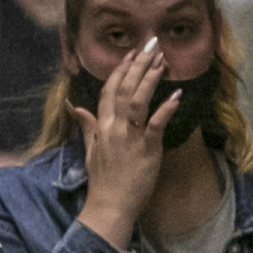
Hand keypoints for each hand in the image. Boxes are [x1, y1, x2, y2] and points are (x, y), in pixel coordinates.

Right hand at [76, 39, 178, 249]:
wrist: (110, 206)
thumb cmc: (103, 181)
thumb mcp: (91, 150)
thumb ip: (87, 126)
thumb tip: (76, 107)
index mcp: (102, 126)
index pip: (108, 91)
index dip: (120, 70)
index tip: (130, 54)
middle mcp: (114, 127)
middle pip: (124, 89)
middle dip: (138, 65)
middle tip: (151, 45)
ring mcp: (130, 137)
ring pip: (138, 100)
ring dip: (150, 78)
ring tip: (162, 60)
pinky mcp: (146, 149)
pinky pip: (156, 124)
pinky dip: (166, 108)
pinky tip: (177, 93)